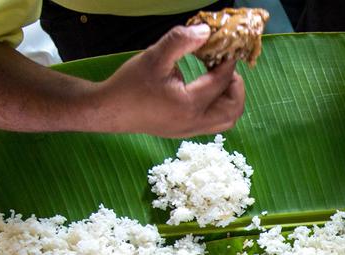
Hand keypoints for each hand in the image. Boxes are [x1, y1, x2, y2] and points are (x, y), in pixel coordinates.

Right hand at [95, 24, 245, 137]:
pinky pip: (213, 123)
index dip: (228, 63)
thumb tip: (206, 32)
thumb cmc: (129, 84)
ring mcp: (191, 130)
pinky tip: (205, 89)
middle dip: (235, 85)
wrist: (108, 110)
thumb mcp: (154, 56)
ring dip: (229, 99)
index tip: (227, 49)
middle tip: (224, 67)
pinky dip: (218, 107)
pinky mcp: (185, 132)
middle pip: (233, 108)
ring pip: (226, 120)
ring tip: (217, 78)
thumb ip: (180, 41)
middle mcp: (194, 122)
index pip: (221, 82)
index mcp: (189, 104)